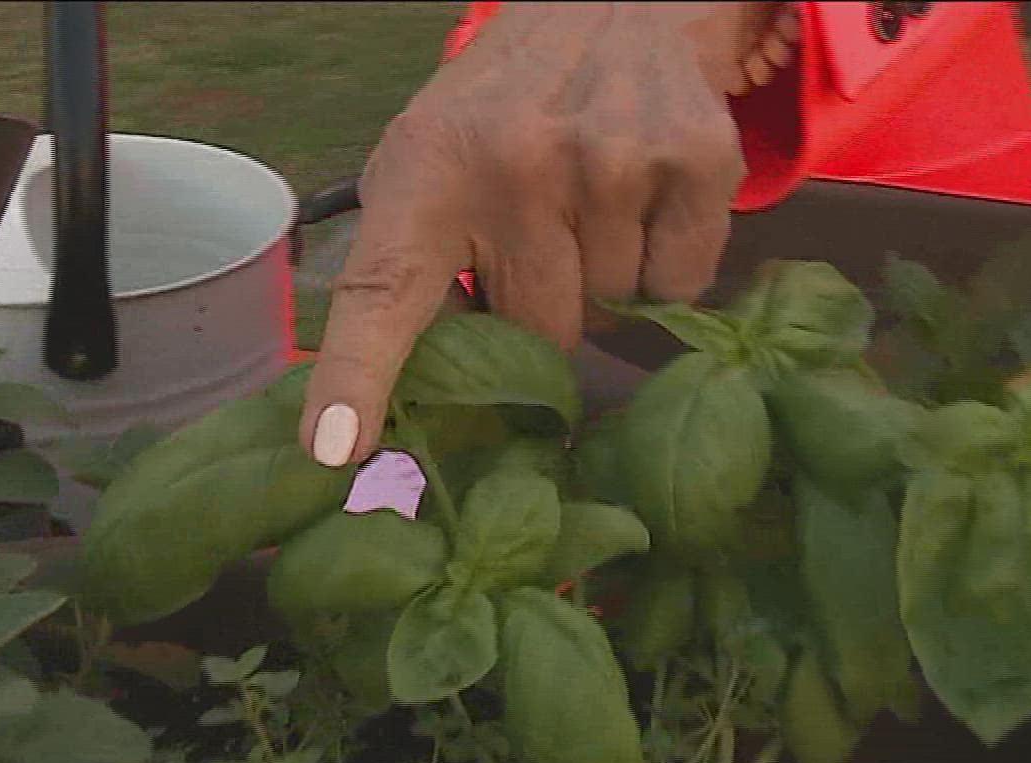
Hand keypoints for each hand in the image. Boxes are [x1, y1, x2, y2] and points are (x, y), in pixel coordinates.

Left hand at [299, 2, 771, 466]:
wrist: (618, 3)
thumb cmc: (504, 109)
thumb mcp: (429, 161)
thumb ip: (414, 265)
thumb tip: (405, 406)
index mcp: (427, 170)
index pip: (381, 291)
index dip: (355, 378)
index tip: (335, 449)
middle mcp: (516, 163)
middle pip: (540, 335)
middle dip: (546, 309)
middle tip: (544, 236)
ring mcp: (612, 160)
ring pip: (614, 310)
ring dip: (607, 279)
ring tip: (594, 201)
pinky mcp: (695, 161)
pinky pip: (679, 286)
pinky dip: (668, 262)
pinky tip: (646, 198)